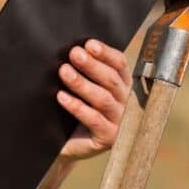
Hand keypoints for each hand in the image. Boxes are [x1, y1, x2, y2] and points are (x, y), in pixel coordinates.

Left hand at [56, 39, 131, 159]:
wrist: (68, 144)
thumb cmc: (75, 111)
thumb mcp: (82, 89)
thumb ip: (84, 71)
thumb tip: (74, 49)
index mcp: (123, 85)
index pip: (119, 64)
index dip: (105, 53)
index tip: (89, 44)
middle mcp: (127, 103)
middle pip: (111, 80)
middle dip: (91, 65)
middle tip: (74, 53)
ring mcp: (120, 122)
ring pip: (103, 98)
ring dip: (82, 83)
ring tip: (64, 71)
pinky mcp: (108, 138)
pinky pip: (93, 120)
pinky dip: (77, 107)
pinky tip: (62, 97)